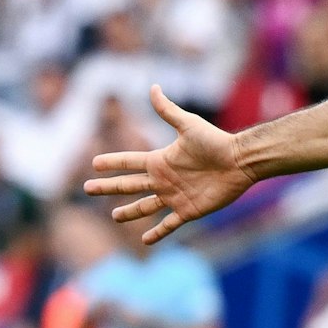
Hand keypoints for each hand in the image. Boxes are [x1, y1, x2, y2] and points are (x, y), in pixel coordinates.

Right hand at [84, 85, 256, 244]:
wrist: (240, 161)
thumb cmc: (216, 142)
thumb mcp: (188, 125)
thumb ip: (168, 110)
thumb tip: (153, 87)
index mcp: (160, 161)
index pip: (129, 162)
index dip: (112, 163)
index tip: (94, 164)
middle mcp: (164, 180)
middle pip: (130, 185)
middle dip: (109, 187)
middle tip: (88, 189)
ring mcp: (175, 196)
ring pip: (145, 207)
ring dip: (130, 212)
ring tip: (115, 216)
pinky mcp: (188, 210)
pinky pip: (169, 224)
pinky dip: (158, 233)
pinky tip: (146, 241)